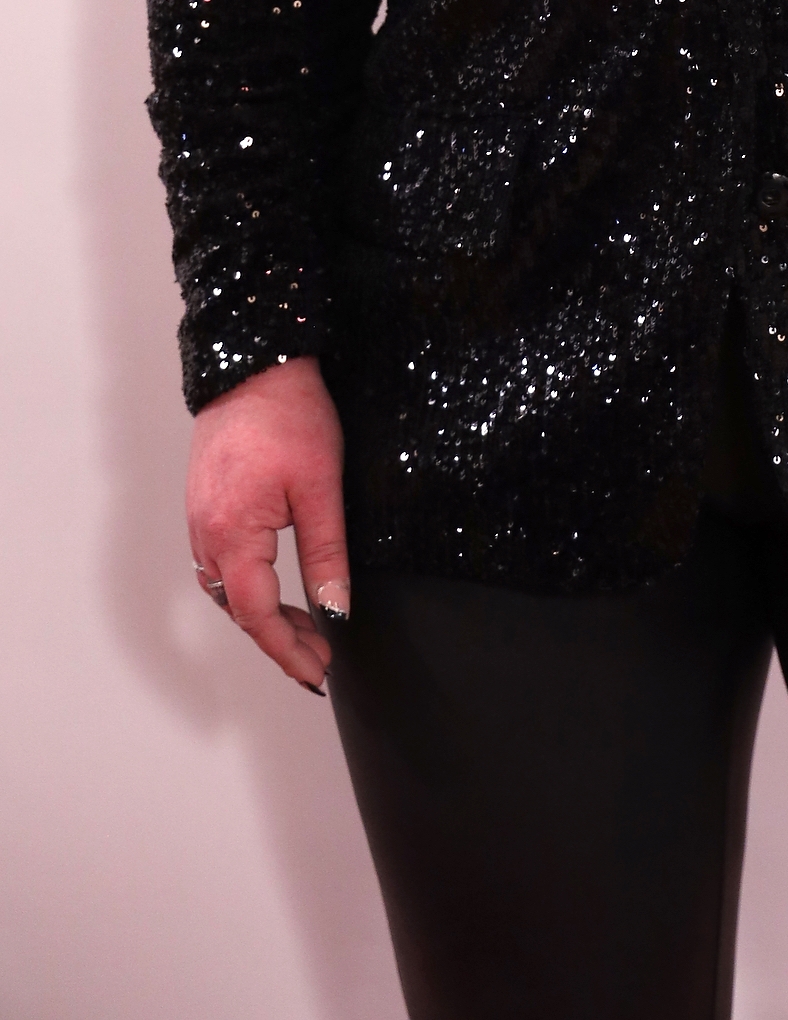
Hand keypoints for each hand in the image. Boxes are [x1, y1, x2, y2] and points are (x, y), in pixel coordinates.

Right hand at [186, 356, 348, 693]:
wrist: (254, 363)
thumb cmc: (289, 415)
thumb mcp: (320, 488)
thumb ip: (326, 554)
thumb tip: (336, 609)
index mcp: (233, 536)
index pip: (259, 617)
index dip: (289, 652)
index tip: (317, 675)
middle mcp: (206, 536)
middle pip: (240, 609)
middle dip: (280, 640)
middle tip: (320, 658)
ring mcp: (201, 520)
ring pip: (228, 589)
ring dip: (263, 614)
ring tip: (306, 629)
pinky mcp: (206, 505)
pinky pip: (222, 563)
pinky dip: (248, 586)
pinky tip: (275, 586)